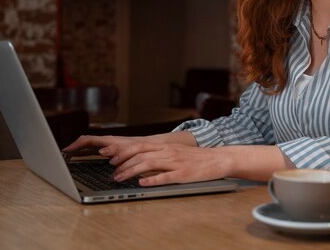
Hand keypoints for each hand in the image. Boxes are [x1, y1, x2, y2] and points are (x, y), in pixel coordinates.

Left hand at [61, 133, 224, 185]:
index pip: (140, 147)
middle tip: (113, 172)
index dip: (124, 152)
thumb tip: (142, 162)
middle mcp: (168, 152)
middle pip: (140, 155)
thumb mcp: (176, 152)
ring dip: (131, 172)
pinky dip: (151, 180)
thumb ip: (160, 155)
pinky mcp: (182, 173)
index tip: (112, 159)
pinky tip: (142, 183)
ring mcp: (175, 162)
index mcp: (166, 146)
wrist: (218, 159)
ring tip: (121, 178)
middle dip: (123, 164)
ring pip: (148, 164)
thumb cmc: (197, 158)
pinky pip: (165, 176)